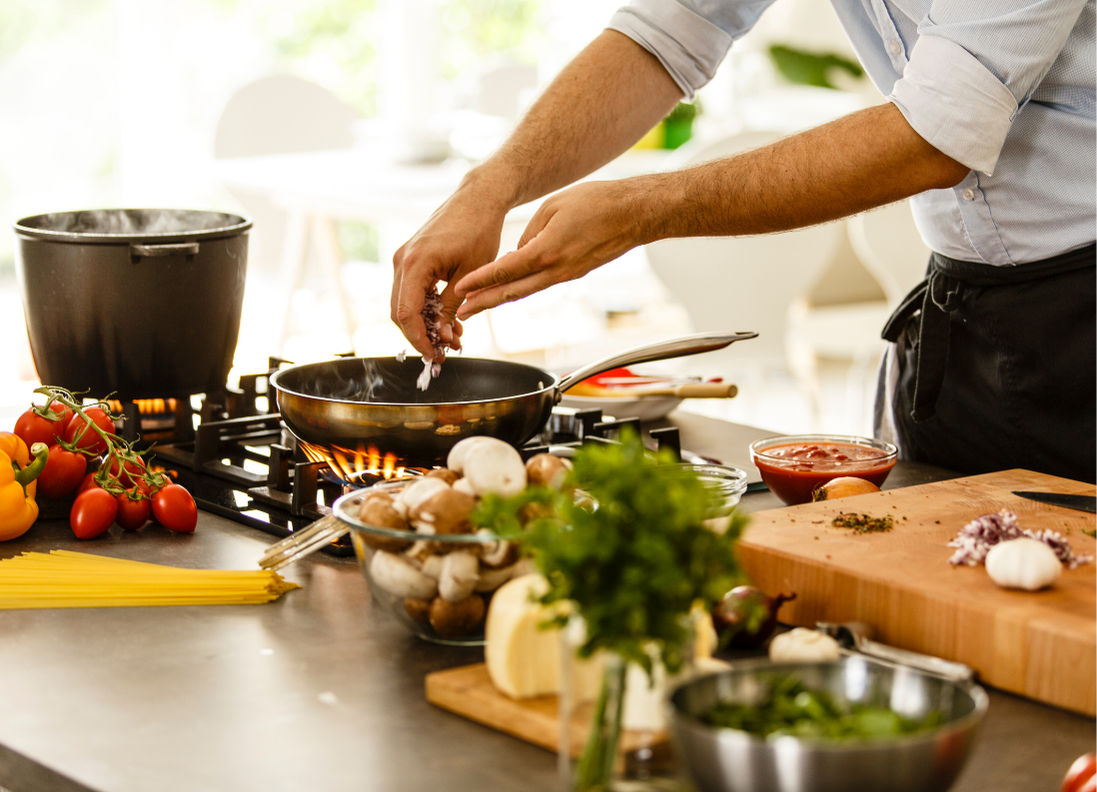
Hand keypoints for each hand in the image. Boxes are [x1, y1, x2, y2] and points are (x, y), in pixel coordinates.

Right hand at [391, 179, 509, 358]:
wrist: (478, 199)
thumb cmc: (479, 230)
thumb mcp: (471, 275)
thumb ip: (452, 307)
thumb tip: (443, 337)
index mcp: (415, 263)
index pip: (406, 313)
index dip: (418, 339)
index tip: (435, 356)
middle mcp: (402, 260)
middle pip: (399, 312)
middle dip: (420, 336)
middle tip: (444, 352)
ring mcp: (403, 258)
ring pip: (404, 303)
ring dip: (424, 324)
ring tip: (452, 337)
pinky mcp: (411, 258)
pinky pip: (411, 291)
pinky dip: (426, 309)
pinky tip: (447, 320)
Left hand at [454, 178, 656, 319]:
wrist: (634, 214)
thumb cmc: (598, 203)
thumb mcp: (553, 206)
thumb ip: (530, 231)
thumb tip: (517, 252)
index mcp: (547, 251)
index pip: (505, 271)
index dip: (480, 281)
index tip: (460, 289)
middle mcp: (556, 270)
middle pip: (512, 292)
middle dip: (483, 303)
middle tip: (461, 312)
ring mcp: (567, 275)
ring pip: (526, 291)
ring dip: (500, 300)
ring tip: (478, 306)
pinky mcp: (574, 274)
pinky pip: (541, 284)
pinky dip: (521, 288)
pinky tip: (509, 289)